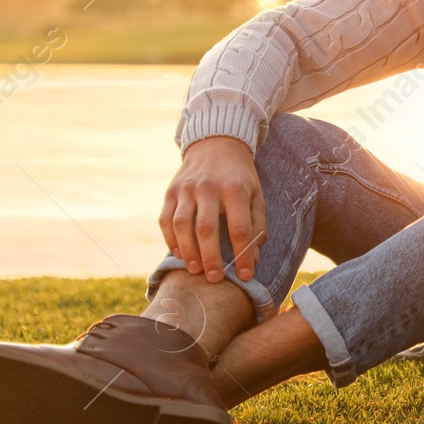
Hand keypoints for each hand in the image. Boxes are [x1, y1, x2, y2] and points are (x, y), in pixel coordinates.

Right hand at [160, 136, 265, 283]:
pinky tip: (179, 254)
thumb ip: (257, 225)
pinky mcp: (171, 191)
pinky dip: (170, 239)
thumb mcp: (256, 195)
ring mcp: (186, 189)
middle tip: (215, 279)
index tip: (246, 275)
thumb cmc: (240, 176)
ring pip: (182, 225)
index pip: (240, 228)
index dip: (243, 254)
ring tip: (196, 270)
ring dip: (188, 252)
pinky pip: (166, 220)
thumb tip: (254, 259)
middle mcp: (208, 188)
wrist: (216, 144)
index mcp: (235, 189)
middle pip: (206, 229)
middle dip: (210, 258)